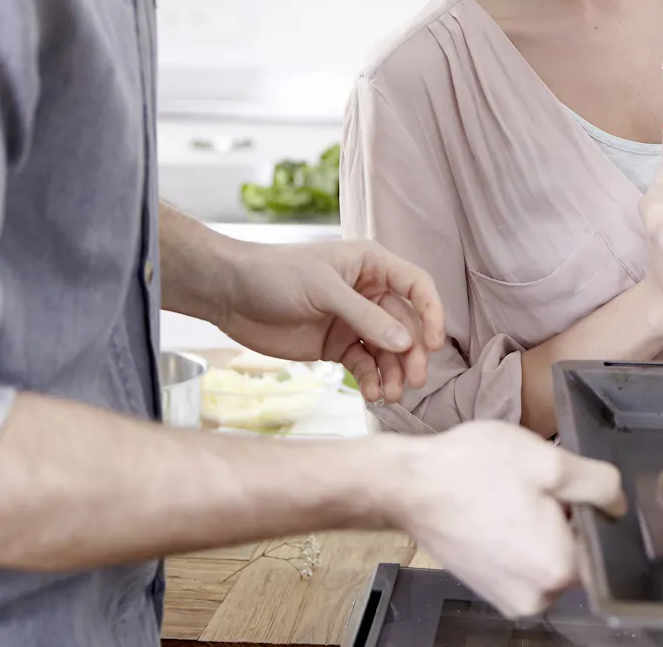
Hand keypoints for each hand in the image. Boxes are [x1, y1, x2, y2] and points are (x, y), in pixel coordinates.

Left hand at [213, 240, 446, 404]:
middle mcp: (369, 292)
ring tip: (390, 395)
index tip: (433, 344)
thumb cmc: (275, 275)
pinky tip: (371, 394)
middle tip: (413, 381)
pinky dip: (371, 380)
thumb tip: (405, 343)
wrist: (229, 294)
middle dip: (411, 354)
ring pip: (388, 350)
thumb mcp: (323, 290)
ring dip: (394, 373)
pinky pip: (364, 364)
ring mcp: (353, 321)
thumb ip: (365, 317)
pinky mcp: (336, 346)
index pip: (416, 286)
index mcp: (371, 265)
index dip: (431, 313)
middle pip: (406, 325)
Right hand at [388, 421, 625, 617]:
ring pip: (548, 558)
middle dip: (564, 519)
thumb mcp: (550, 461)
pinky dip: (519, 539)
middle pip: (576, 553)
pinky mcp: (491, 591)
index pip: (604, 544)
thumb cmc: (473, 470)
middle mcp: (538, 597)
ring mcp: (510, 599)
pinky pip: (524, 565)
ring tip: (511, 498)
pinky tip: (498, 512)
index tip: (566, 489)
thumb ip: (599, 484)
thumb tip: (617, 503)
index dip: (590, 511)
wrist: (410, 486)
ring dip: (541, 528)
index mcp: (559, 569)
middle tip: (534, 488)